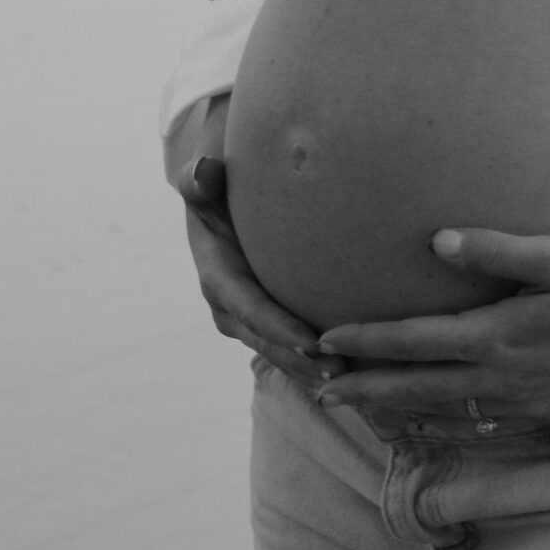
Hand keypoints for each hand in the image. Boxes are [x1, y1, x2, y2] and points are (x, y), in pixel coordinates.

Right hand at [175, 129, 339, 394]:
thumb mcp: (206, 178)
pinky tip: (346, 369)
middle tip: (339, 370)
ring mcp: (243, 315)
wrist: (216, 197)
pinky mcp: (260, 317)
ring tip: (347, 376)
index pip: (248, 306)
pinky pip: (283, 344)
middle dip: (298, 358)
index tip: (309, 341)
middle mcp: (227, 304)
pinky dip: (309, 360)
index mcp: (216, 273)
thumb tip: (204, 172)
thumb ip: (201, 178)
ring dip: (307, 367)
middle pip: (265, 339)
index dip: (276, 327)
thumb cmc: (218, 183)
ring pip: (275, 350)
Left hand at [312, 228, 549, 426]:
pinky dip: (438, 424)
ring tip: (358, 407)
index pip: (415, 341)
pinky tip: (425, 421)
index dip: (367, 343)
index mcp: (498, 335)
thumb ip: (495, 249)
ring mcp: (519, 405)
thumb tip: (436, 242)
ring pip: (441, 414)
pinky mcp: (538, 416)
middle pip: (416, 389)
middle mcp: (501, 379)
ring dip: (394, 410)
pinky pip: (474, 427)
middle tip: (319, 391)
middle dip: (364, 390)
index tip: (326, 341)